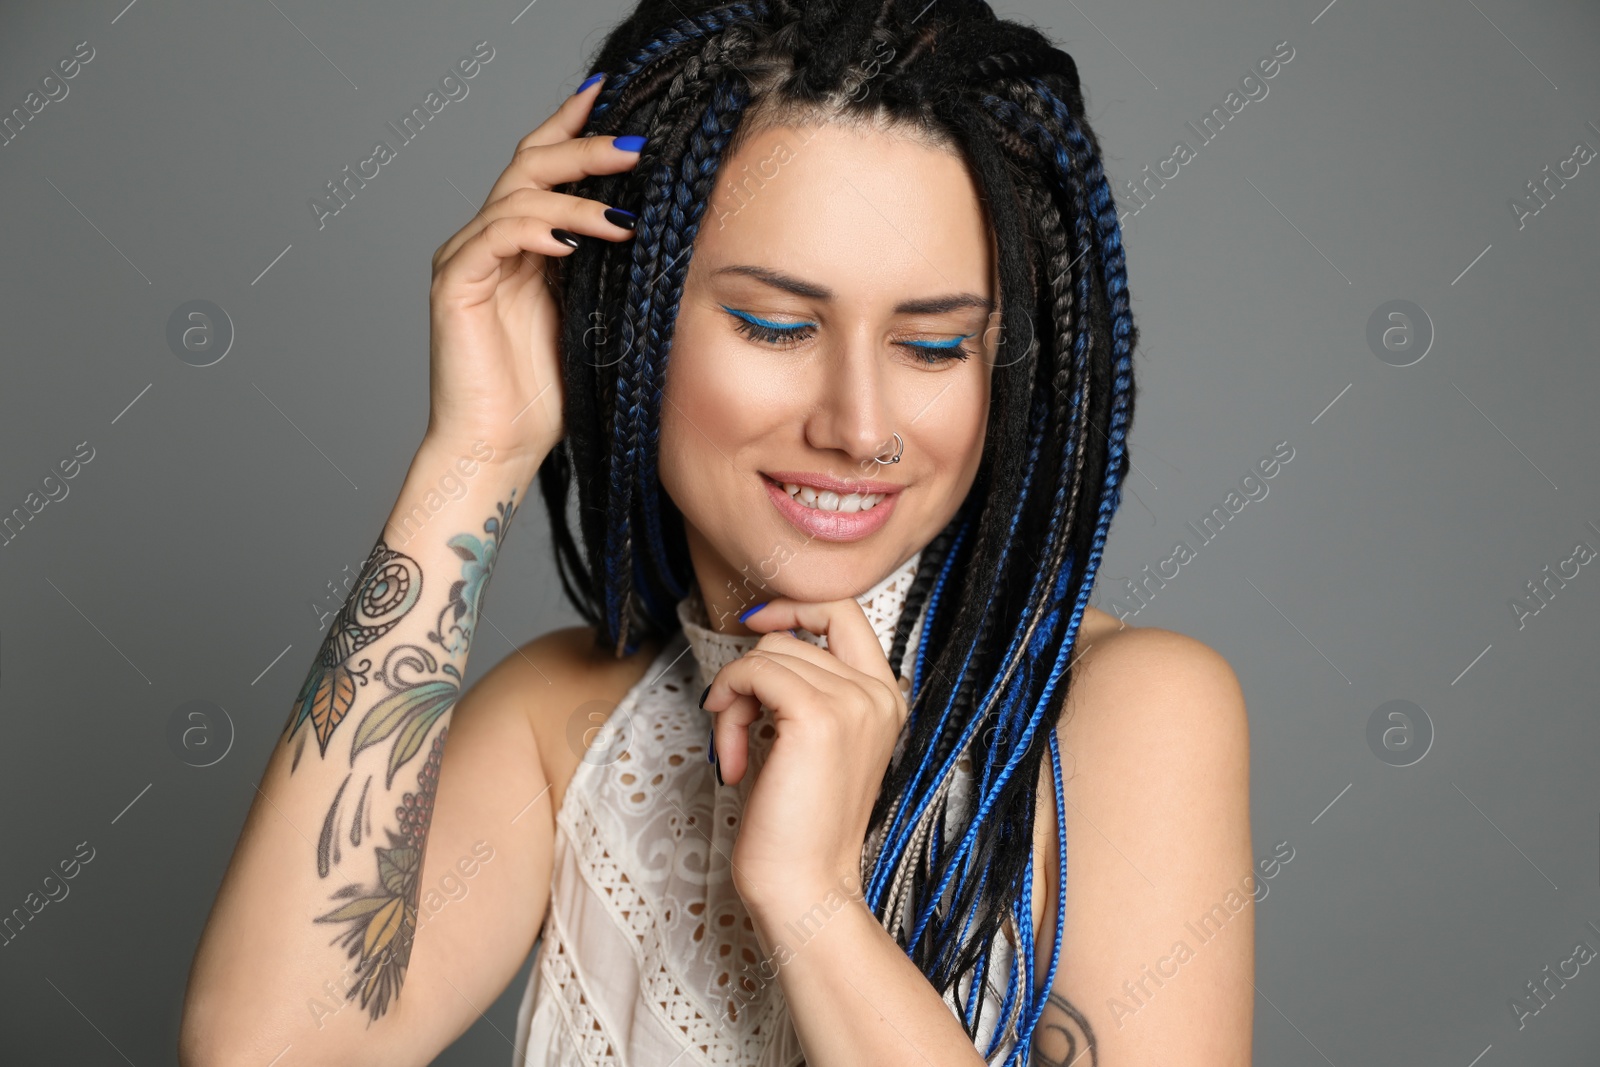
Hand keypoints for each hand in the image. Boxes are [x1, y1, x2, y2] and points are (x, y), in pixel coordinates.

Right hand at [424, 74, 641, 468]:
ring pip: (517, 195)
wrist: (499, 448)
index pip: (545, 166)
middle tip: (635, 146)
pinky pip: (496, 237)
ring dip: (575, 197)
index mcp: (521, 243)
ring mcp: (468, 258)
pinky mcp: (456, 284)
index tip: (616, 95)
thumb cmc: (545, 393)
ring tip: (623, 214)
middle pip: (530, 164)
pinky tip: (576, 240)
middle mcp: (488, 240)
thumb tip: (652, 223)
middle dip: (585, 148)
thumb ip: (605, 267)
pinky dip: (537, 229)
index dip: (575, 127)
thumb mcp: (592, 316)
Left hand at [703, 599, 909, 915]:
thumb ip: (804, 687)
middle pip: (794, 636)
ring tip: (737, 755)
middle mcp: (878, 694)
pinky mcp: (817, 716)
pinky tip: (733, 758)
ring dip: (734, 701)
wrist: (805, 887)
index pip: (844, 611)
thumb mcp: (810, 740)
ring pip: (768, 654)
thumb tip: (762, 641)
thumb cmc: (797, 825)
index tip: (755, 626)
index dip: (794, 606)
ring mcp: (853, 702)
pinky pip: (751, 672)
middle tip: (736, 725)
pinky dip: (727, 706)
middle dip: (751, 675)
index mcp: (885, 698)